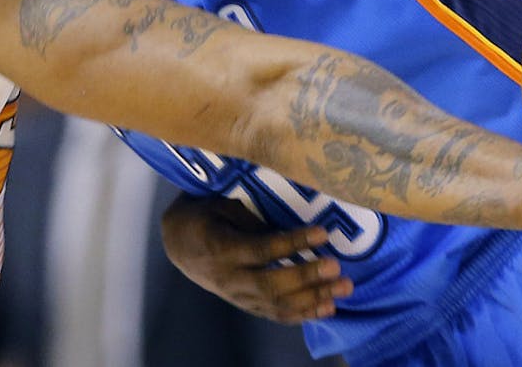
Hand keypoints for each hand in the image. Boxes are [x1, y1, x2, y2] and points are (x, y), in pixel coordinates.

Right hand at [158, 196, 352, 322]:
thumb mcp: (223, 207)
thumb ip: (253, 222)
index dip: (293, 243)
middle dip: (307, 278)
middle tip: (337, 268)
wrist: (178, 244)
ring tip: (343, 289)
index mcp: (223, 249)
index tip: (322, 233)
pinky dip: (303, 314)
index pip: (262, 250)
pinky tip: (327, 308)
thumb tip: (292, 233)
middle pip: (271, 285)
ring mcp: (237, 296)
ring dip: (313, 299)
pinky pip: (274, 315)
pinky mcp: (245, 305)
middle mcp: (230, 278)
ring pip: (276, 304)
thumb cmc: (204, 216)